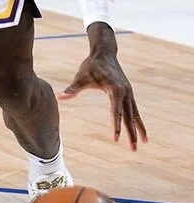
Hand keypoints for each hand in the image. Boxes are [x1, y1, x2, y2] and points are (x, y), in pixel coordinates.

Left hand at [58, 26, 146, 149]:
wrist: (104, 53)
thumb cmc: (91, 65)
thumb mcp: (81, 77)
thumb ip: (72, 89)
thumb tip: (59, 97)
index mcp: (115, 90)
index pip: (116, 113)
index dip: (115, 127)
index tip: (115, 139)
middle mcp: (125, 92)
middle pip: (129, 117)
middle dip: (131, 133)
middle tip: (133, 149)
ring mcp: (129, 92)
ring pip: (135, 114)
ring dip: (139, 128)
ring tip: (143, 143)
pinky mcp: (129, 92)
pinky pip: (135, 109)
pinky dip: (138, 119)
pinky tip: (139, 128)